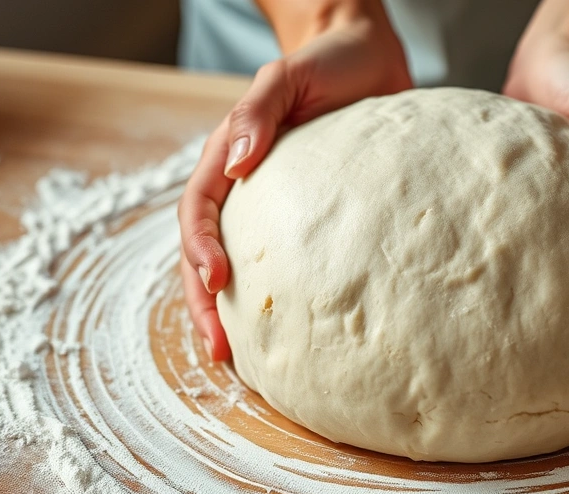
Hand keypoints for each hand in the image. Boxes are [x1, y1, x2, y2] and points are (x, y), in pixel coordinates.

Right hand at [178, 8, 411, 360]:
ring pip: (241, 266)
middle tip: (221, 349)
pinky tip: (295, 331)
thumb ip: (257, 112)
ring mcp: (275, 208)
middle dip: (205, 302)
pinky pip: (287, 263)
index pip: (198, 210)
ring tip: (241, 357)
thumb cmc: (327, 65)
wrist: (370, 60)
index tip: (217, 281)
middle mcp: (244, 189)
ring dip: (232, 312)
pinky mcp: (311, 220)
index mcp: (227, 158)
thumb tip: (235, 160)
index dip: (199, 248)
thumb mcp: (287, 76)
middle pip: (205, 253)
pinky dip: (281, 298)